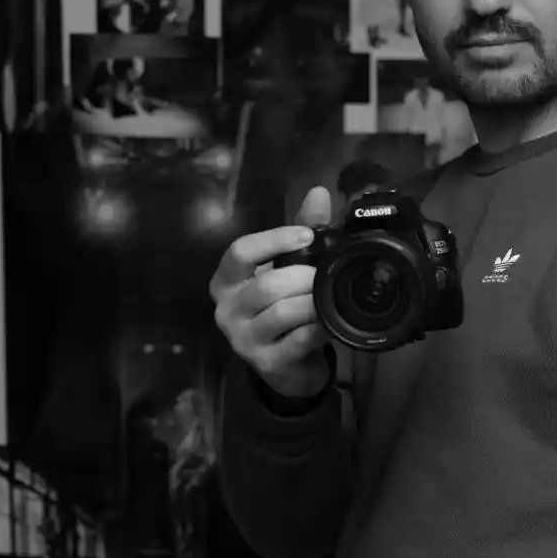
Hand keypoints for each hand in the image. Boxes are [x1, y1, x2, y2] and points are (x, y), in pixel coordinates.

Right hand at [209, 185, 332, 397]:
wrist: (288, 365)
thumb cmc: (283, 308)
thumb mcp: (287, 268)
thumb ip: (301, 231)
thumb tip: (319, 192)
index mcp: (226, 280)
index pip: (239, 252)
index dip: (273, 241)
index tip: (307, 235)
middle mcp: (227, 309)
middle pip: (266, 285)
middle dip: (303, 277)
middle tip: (327, 274)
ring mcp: (243, 339)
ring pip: (280, 313)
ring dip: (312, 302)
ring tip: (330, 297)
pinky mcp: (266, 362)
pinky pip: (297, 341)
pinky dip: (318, 329)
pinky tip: (330, 324)